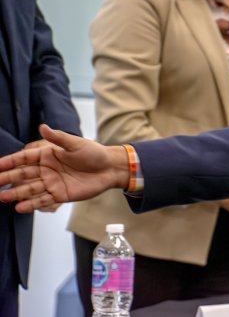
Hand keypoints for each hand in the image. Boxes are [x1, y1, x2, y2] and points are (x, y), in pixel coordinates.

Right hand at [0, 124, 129, 212]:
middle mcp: (46, 169)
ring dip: (16, 193)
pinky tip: (19, 207)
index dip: (9, 162)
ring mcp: (52, 182)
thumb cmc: (94, 153)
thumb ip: (58, 138)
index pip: (24, 158)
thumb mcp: (76, 144)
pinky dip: (31, 204)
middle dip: (7, 179)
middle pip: (23, 174)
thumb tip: (43, 126)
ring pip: (30, 189)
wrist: (110, 168)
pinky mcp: (59, 195)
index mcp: (47, 154)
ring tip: (2, 197)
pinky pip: (43, 200)